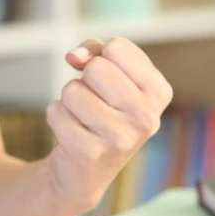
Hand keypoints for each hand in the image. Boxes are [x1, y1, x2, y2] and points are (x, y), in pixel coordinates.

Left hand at [45, 37, 172, 210]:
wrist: (85, 168)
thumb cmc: (99, 109)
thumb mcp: (107, 74)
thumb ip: (93, 51)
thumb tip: (74, 57)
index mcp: (159, 92)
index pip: (117, 47)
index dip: (100, 57)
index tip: (105, 80)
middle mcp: (147, 117)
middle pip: (96, 67)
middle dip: (84, 80)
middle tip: (93, 102)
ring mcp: (121, 138)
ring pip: (72, 90)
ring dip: (69, 100)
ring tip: (83, 118)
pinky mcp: (91, 152)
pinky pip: (56, 112)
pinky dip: (57, 117)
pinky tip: (72, 134)